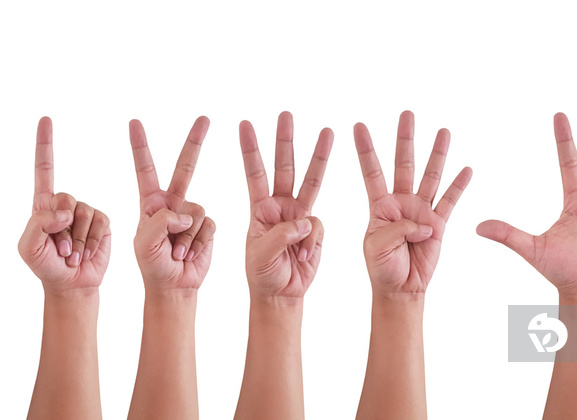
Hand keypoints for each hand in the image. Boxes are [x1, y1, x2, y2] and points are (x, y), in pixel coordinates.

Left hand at [18, 117, 110, 295]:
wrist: (72, 284)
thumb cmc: (46, 267)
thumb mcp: (28, 247)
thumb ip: (39, 223)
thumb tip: (66, 210)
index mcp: (43, 205)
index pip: (44, 169)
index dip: (45, 144)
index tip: (47, 119)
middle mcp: (66, 205)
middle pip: (67, 200)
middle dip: (63, 230)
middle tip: (59, 252)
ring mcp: (86, 213)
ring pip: (85, 214)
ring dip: (78, 240)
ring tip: (72, 256)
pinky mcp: (104, 223)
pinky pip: (100, 223)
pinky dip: (92, 241)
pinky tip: (87, 253)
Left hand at [129, 117, 214, 293]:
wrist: (173, 286)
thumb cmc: (151, 266)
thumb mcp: (143, 243)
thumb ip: (160, 221)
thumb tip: (185, 214)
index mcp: (151, 202)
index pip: (145, 169)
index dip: (140, 146)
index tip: (134, 122)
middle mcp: (173, 203)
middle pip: (185, 167)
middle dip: (195, 142)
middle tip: (204, 118)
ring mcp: (191, 215)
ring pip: (197, 211)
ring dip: (186, 237)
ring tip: (175, 254)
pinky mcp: (208, 227)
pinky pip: (209, 225)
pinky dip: (199, 243)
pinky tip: (189, 255)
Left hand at [240, 112, 332, 300]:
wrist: (281, 294)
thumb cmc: (261, 275)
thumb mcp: (258, 256)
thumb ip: (279, 236)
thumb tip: (305, 221)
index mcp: (259, 209)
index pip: (253, 173)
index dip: (249, 149)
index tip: (245, 124)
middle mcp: (280, 206)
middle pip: (283, 167)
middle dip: (284, 140)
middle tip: (285, 114)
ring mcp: (299, 215)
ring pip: (311, 181)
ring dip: (318, 156)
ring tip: (327, 131)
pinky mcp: (315, 229)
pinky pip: (318, 228)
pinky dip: (312, 243)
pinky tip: (303, 258)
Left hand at [354, 111, 471, 296]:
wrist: (400, 288)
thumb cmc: (382, 267)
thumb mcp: (376, 246)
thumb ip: (397, 230)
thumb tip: (424, 223)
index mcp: (380, 206)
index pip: (371, 171)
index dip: (365, 149)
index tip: (358, 126)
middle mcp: (401, 203)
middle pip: (403, 164)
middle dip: (405, 139)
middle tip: (407, 114)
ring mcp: (420, 211)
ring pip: (430, 176)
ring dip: (437, 154)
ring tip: (443, 131)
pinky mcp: (438, 224)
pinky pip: (449, 201)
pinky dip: (458, 186)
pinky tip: (466, 169)